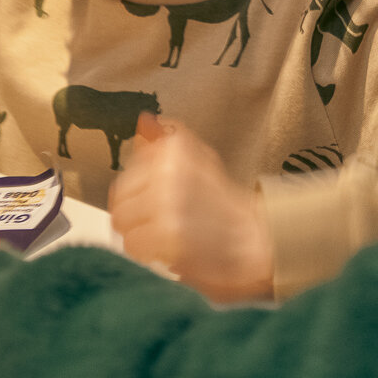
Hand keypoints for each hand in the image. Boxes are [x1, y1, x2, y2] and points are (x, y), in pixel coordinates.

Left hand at [110, 114, 273, 302]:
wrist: (257, 241)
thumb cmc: (227, 207)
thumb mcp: (202, 160)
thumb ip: (168, 142)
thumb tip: (144, 123)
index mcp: (176, 148)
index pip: (128, 174)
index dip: (140, 194)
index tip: (158, 202)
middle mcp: (170, 169)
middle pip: (120, 200)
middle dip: (136, 217)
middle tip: (162, 224)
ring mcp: (168, 202)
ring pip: (123, 224)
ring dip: (141, 237)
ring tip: (167, 237)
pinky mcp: (168, 233)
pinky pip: (134, 246)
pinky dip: (148, 254)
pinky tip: (170, 250)